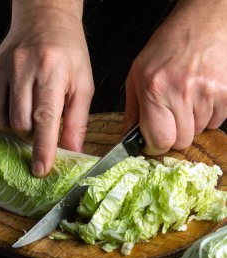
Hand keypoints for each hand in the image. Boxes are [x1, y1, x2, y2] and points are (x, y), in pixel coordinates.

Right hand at [0, 1, 93, 176]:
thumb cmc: (69, 52)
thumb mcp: (83, 85)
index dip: (43, 148)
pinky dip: (8, 118)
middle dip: (33, 136)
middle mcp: (24, 69)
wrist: (44, 19)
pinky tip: (21, 106)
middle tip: (45, 125)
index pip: (46, 119)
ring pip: (6, 120)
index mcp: (52, 72)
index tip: (41, 169)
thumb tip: (74, 152)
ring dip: (20, 128)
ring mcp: (4, 70)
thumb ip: (77, 121)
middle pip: (22, 124)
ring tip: (34, 111)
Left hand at [124, 0, 226, 154]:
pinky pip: (216, 123)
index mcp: (155, 89)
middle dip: (174, 135)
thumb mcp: (137, 75)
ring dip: (191, 123)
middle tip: (171, 116)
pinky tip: (200, 96)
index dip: (156, 146)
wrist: (202, 23)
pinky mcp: (226, 94)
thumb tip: (128, 138)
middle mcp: (182, 92)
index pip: (160, 141)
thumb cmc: (167, 47)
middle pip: (181, 141)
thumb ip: (132, 111)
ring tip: (187, 99)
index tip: (154, 142)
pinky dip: (208, 115)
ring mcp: (207, 93)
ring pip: (198, 132)